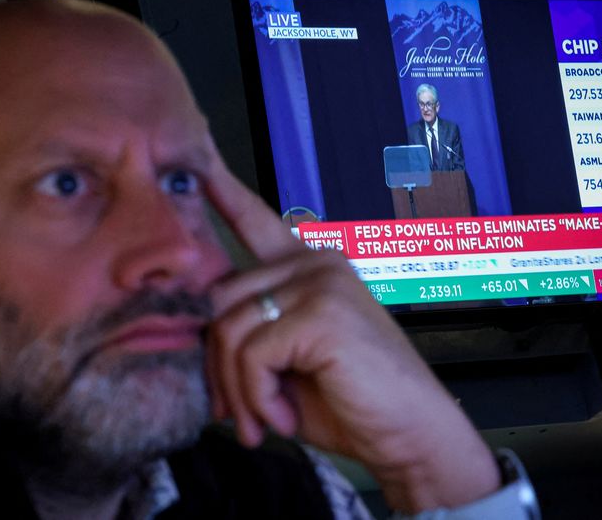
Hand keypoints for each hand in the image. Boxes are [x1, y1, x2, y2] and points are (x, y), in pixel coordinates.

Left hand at [205, 164, 499, 511]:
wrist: (411, 437)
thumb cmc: (351, 401)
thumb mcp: (286, 361)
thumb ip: (249, 333)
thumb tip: (189, 332)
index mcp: (306, 267)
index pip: (255, 220)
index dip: (222, 191)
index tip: (198, 163)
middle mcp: (313, 263)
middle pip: (218, 300)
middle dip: (217, 366)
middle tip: (235, 412)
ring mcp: (320, 282)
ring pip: (229, 330)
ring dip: (238, 390)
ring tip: (262, 422)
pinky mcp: (322, 312)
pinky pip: (252, 354)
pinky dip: (258, 397)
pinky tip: (283, 416)